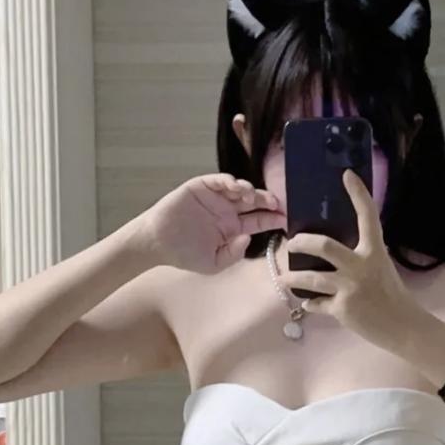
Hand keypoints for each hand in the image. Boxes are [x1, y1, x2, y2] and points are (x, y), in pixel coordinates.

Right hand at [141, 173, 285, 273]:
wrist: (158, 244)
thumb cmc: (184, 254)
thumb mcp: (214, 264)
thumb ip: (233, 254)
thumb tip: (248, 237)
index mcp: (233, 228)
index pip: (258, 221)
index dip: (272, 218)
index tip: (286, 218)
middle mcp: (227, 211)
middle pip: (253, 202)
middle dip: (267, 201)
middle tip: (277, 203)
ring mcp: (215, 198)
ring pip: (239, 189)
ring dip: (250, 190)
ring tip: (253, 197)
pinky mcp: (201, 187)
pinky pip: (218, 180)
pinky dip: (229, 181)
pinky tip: (236, 187)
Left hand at [282, 170, 419, 348]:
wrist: (402, 327)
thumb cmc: (392, 295)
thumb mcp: (381, 267)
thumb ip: (362, 256)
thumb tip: (335, 250)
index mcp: (374, 251)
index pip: (368, 217)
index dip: (358, 194)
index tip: (347, 175)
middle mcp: (361, 266)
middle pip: (324, 246)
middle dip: (301, 243)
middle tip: (291, 243)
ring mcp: (350, 288)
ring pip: (311, 278)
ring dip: (292, 278)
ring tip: (283, 278)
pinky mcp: (342, 309)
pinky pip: (316, 303)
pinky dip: (310, 303)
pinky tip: (307, 303)